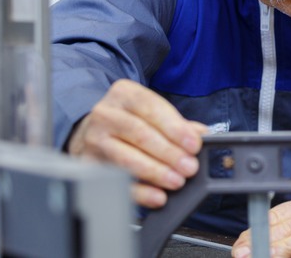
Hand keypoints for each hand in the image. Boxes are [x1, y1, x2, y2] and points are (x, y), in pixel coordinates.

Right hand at [67, 79, 207, 207]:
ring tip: (177, 181)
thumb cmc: (130, 121)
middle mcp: (105, 114)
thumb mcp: (152, 112)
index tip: (194, 145)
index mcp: (124, 94)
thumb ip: (178, 123)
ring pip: (127, 158)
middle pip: (140, 134)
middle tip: (189, 167)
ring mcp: (94, 140)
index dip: (175, 128)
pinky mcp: (88, 165)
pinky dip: (139, 191)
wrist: (92, 131)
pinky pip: (117, 182)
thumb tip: (202, 134)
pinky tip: (157, 196)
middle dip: (169, 153)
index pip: (152, 108)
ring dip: (156, 172)